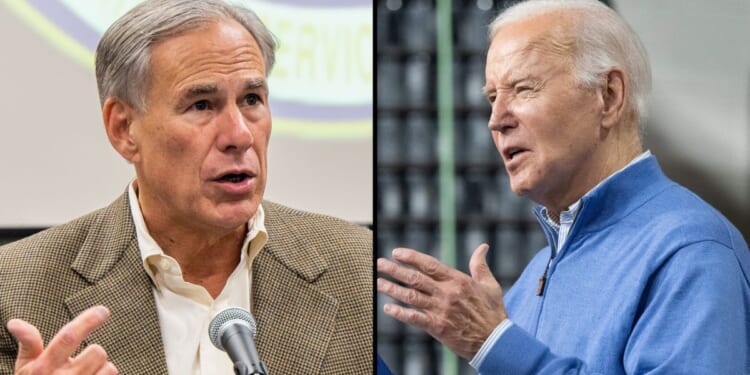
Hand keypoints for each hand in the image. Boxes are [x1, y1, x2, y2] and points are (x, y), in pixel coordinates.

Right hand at [6, 305, 117, 373]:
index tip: (103, 310)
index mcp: (43, 368)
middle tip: (81, 361)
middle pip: (97, 351)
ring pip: (109, 367)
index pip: (68, 337)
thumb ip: (28, 344)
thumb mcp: (26, 368)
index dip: (87, 321)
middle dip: (94, 352)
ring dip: (101, 368)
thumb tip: (14, 322)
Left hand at [377, 244, 506, 358]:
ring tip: (378, 283)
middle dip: (395, 270)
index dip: (411, 257)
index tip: (396, 252)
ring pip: (411, 296)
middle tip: (379, 263)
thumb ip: (480, 265)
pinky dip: (400, 313)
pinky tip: (388, 308)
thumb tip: (483, 247)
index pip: (430, 264)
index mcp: (458, 280)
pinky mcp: (438, 327)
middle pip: (415, 278)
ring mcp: (441, 310)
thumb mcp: (490, 285)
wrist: (496, 341)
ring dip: (392, 289)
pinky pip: (415, 318)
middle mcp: (447, 293)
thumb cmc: (493, 313)